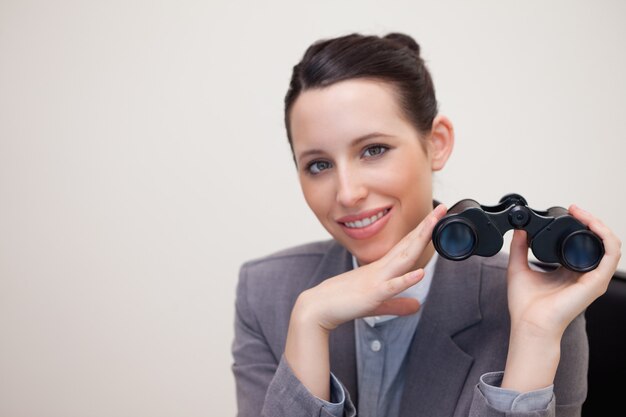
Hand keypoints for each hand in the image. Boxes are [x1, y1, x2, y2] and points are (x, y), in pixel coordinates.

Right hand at [294, 203, 447, 331]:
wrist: (319, 307)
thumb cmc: (344, 301)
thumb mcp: (377, 304)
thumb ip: (398, 304)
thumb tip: (417, 306)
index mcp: (383, 268)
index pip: (407, 246)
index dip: (423, 232)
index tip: (437, 218)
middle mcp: (382, 268)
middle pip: (409, 244)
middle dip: (427, 227)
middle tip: (442, 208)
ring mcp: (378, 279)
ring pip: (404, 257)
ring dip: (420, 240)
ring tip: (435, 225)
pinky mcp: (373, 294)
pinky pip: (392, 286)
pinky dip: (406, 279)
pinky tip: (420, 273)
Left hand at [501, 204, 620, 391]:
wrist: (529, 324)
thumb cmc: (525, 306)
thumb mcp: (518, 268)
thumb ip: (519, 248)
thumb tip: (519, 229)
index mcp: (569, 271)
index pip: (584, 243)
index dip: (581, 225)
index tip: (569, 211)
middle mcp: (585, 274)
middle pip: (599, 242)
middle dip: (591, 220)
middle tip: (576, 208)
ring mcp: (594, 279)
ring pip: (610, 245)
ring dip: (599, 224)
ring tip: (583, 213)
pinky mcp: (597, 282)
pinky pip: (611, 254)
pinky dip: (605, 236)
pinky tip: (593, 225)